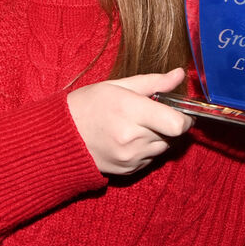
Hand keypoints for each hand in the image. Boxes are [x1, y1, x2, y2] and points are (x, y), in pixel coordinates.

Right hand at [67, 68, 193, 174]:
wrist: (60, 137)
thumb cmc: (86, 105)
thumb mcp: (116, 86)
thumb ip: (152, 82)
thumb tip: (178, 75)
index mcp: (129, 111)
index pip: (177, 124)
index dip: (184, 117)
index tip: (178, 111)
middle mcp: (132, 138)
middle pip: (173, 135)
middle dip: (168, 124)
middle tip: (150, 115)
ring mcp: (130, 157)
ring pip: (164, 147)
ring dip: (159, 137)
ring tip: (136, 126)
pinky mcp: (129, 170)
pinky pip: (151, 158)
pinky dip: (146, 148)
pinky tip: (128, 139)